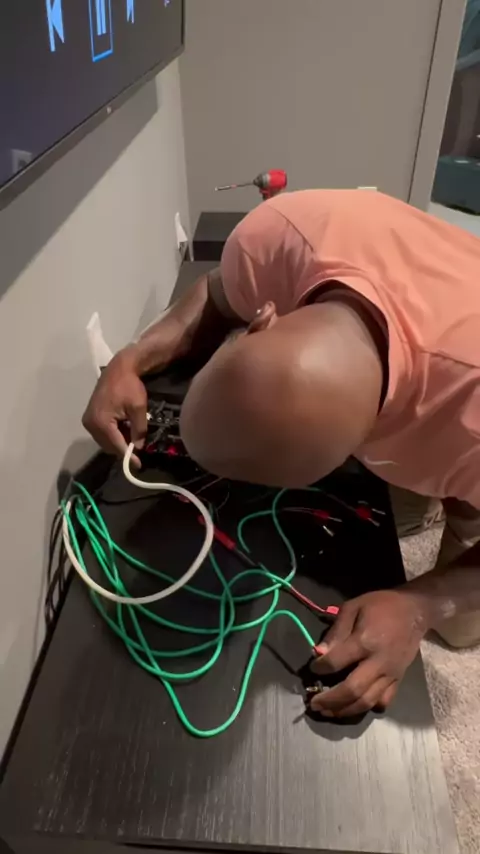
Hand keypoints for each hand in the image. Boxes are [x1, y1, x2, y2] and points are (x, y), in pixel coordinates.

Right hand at [82, 352, 147, 463]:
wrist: (119, 368)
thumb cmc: (129, 386)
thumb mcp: (138, 408)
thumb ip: (139, 430)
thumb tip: (138, 447)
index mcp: (102, 422)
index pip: (116, 445)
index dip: (128, 457)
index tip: (138, 465)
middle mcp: (91, 424)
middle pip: (109, 446)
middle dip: (123, 449)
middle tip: (138, 449)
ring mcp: (88, 420)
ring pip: (105, 441)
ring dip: (118, 442)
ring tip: (132, 437)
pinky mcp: (89, 417)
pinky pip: (102, 433)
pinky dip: (113, 435)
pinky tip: (123, 429)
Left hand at [309, 589, 429, 717]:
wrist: (415, 610)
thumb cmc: (381, 605)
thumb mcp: (353, 607)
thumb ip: (336, 631)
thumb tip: (318, 653)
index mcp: (365, 642)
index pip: (336, 662)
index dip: (320, 668)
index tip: (312, 669)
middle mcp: (379, 663)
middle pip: (352, 690)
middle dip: (330, 700)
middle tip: (314, 704)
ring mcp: (391, 674)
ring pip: (367, 701)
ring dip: (345, 710)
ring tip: (328, 712)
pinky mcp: (399, 680)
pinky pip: (384, 700)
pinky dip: (368, 708)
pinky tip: (355, 706)